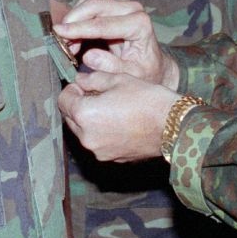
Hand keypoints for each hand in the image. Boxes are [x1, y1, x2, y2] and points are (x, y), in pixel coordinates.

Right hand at [56, 0, 177, 87]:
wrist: (153, 65)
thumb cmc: (144, 72)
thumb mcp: (131, 76)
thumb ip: (111, 67)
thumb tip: (88, 56)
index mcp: (139, 24)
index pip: (102, 24)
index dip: (78, 29)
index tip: (59, 33)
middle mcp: (132, 9)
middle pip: (94, 5)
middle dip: (73, 20)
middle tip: (58, 39)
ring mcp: (123, 4)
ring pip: (90, 0)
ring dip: (73, 18)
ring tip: (66, 42)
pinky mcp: (113, 5)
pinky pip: (89, 3)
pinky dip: (77, 17)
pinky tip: (72, 37)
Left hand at [59, 71, 174, 161]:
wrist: (173, 126)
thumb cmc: (147, 100)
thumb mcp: (119, 79)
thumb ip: (93, 79)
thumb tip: (80, 80)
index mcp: (85, 115)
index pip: (63, 101)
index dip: (72, 90)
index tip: (83, 85)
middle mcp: (87, 137)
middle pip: (71, 119)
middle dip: (79, 106)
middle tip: (97, 95)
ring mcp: (99, 151)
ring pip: (84, 133)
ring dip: (90, 121)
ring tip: (111, 109)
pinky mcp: (112, 159)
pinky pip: (99, 143)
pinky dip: (103, 133)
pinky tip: (120, 123)